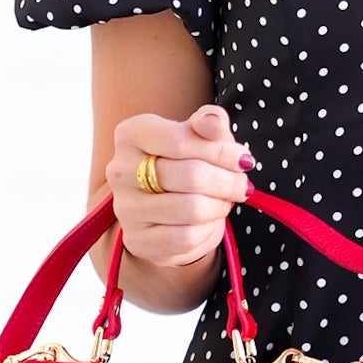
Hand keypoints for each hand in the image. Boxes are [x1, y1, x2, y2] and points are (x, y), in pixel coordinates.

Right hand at [106, 103, 253, 271]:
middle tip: (240, 184)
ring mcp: (126, 208)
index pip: (180, 139)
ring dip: (220, 206)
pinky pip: (186, 238)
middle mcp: (120, 170)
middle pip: (191, 175)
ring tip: (224, 201)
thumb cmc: (187, 162)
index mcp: (131, 134)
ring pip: (192, 209)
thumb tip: (213, 123)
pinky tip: (207, 221)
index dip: (221, 151)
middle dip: (228, 181)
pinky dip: (207, 231)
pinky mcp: (136, 241)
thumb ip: (209, 122)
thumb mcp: (201, 135)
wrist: (166, 208)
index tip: (242, 159)